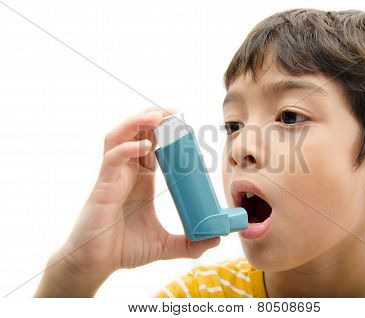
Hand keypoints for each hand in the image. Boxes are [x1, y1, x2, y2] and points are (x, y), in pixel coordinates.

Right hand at [35, 107, 219, 296]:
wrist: (96, 264)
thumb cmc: (123, 249)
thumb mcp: (163, 245)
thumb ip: (189, 244)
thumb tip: (215, 241)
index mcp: (141, 180)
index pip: (153, 147)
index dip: (166, 134)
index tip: (185, 125)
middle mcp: (126, 173)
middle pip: (136, 134)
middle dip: (153, 119)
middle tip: (174, 112)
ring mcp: (113, 176)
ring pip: (119, 137)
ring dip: (137, 123)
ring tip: (158, 118)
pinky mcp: (103, 186)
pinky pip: (112, 159)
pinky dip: (127, 149)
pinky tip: (144, 147)